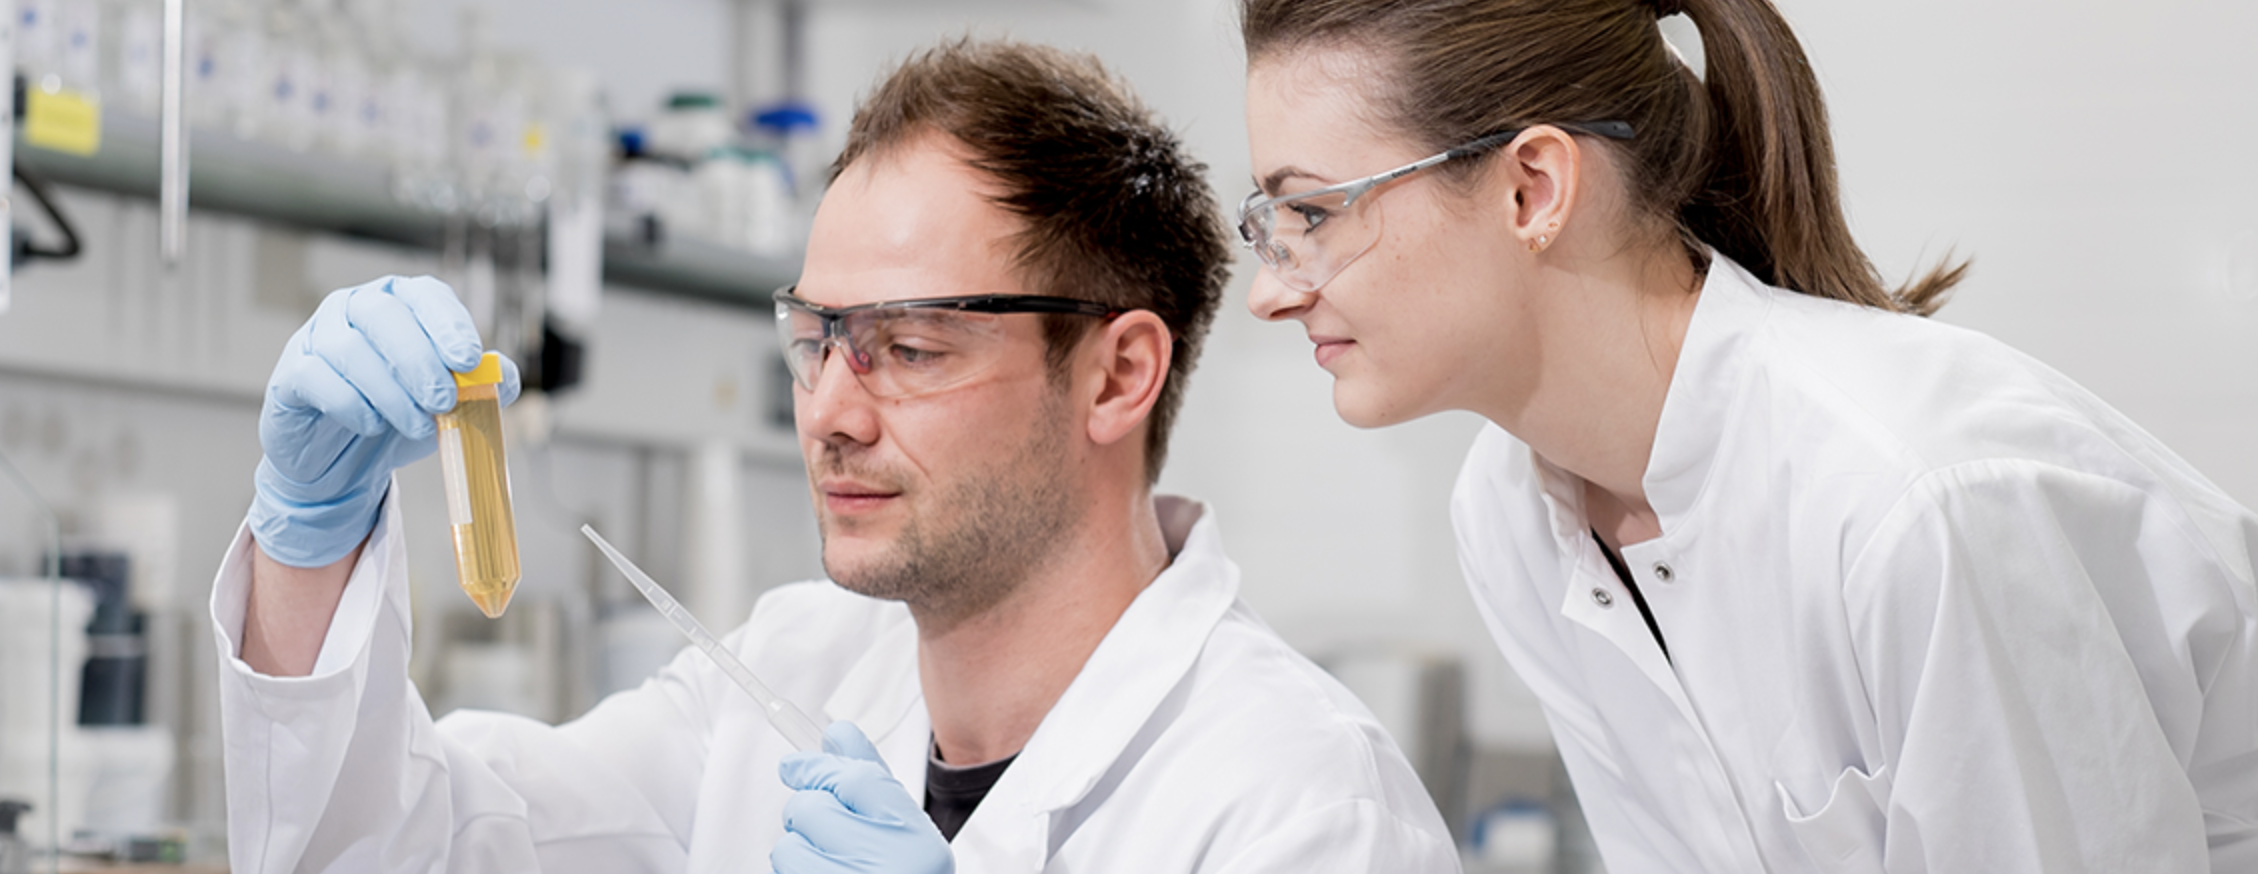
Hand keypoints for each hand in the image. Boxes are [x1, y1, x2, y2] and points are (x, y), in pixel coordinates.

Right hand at [249, 276, 518, 566]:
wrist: (345, 461)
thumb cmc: (400, 417)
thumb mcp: (450, 404)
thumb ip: (482, 387)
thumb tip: (502, 376)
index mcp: (400, 303)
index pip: (425, 295)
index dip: (448, 323)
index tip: (469, 360)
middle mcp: (354, 308)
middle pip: (384, 314)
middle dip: (419, 359)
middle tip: (444, 401)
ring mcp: (317, 337)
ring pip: (349, 348)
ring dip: (390, 392)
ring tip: (419, 426)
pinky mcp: (289, 373)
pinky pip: (315, 377)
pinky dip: (350, 404)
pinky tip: (372, 425)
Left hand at [774, 721, 953, 873]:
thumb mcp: (902, 834)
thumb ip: (872, 783)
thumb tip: (839, 733)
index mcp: (916, 842)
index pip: (858, 780)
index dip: (819, 766)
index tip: (796, 765)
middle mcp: (888, 868)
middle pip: (813, 808)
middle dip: (809, 814)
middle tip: (828, 832)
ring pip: (789, 845)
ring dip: (798, 850)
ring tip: (827, 865)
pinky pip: (784, 872)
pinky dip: (793, 873)